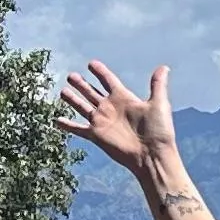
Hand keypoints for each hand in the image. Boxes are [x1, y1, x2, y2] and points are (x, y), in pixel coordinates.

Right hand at [59, 59, 181, 176]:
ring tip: (63, 91)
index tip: (91, 64)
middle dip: (82, 84)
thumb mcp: (159, 103)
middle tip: (71, 76)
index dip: (100, 72)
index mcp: (124, 98)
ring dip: (73, 99)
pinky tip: (56, 120)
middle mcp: (110, 108)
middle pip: (92, 92)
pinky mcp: (96, 135)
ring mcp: (102, 121)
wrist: (152, 155)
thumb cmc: (158, 131)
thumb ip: (157, 84)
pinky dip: (67, 125)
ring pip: (82, 107)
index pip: (108, 81)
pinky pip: (78, 129)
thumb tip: (164, 67)